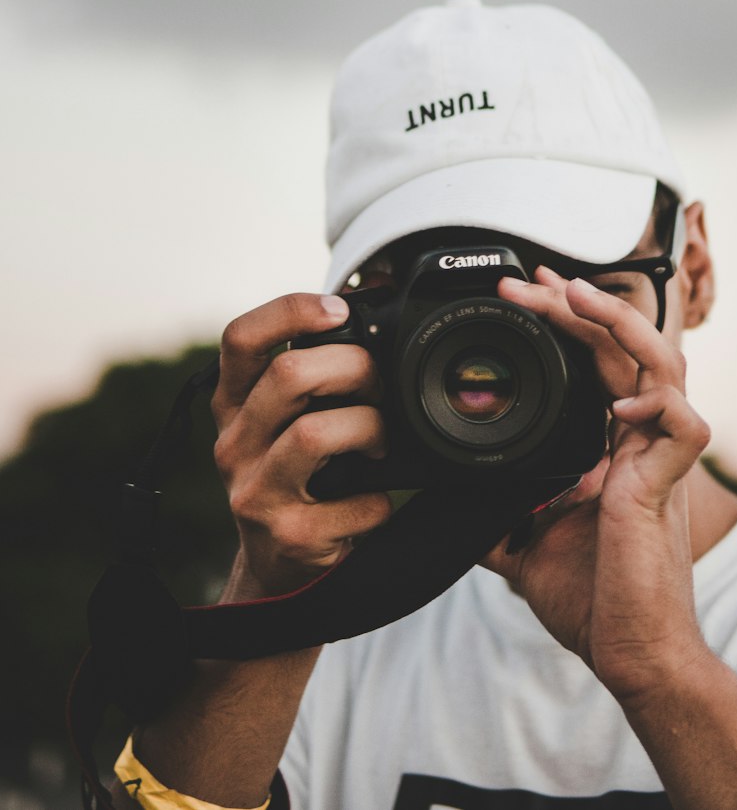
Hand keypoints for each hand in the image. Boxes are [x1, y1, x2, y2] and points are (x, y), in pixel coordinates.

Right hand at [211, 293, 392, 598]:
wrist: (280, 565)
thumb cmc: (298, 474)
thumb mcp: (288, 417)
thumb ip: (315, 367)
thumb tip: (376, 293)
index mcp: (234, 403)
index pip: (240, 337)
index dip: (290, 311)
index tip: (339, 310)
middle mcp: (234, 444)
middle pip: (288, 375)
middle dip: (354, 367)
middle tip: (378, 387)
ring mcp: (255, 493)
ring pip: (317, 433)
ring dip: (370, 428)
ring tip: (381, 441)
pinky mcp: (288, 536)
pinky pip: (355, 502)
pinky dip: (380, 499)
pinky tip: (376, 501)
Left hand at [482, 268, 712, 704]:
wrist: (628, 652)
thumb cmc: (591, 599)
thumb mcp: (526, 544)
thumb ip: (500, 515)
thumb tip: (452, 505)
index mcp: (614, 444)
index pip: (596, 362)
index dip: (569, 321)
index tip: (529, 292)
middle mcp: (641, 441)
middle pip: (622, 348)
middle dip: (578, 305)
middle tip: (533, 279)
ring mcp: (660, 460)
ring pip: (664, 364)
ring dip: (620, 324)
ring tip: (577, 296)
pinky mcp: (672, 487)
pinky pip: (686, 425)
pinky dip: (657, 403)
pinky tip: (620, 403)